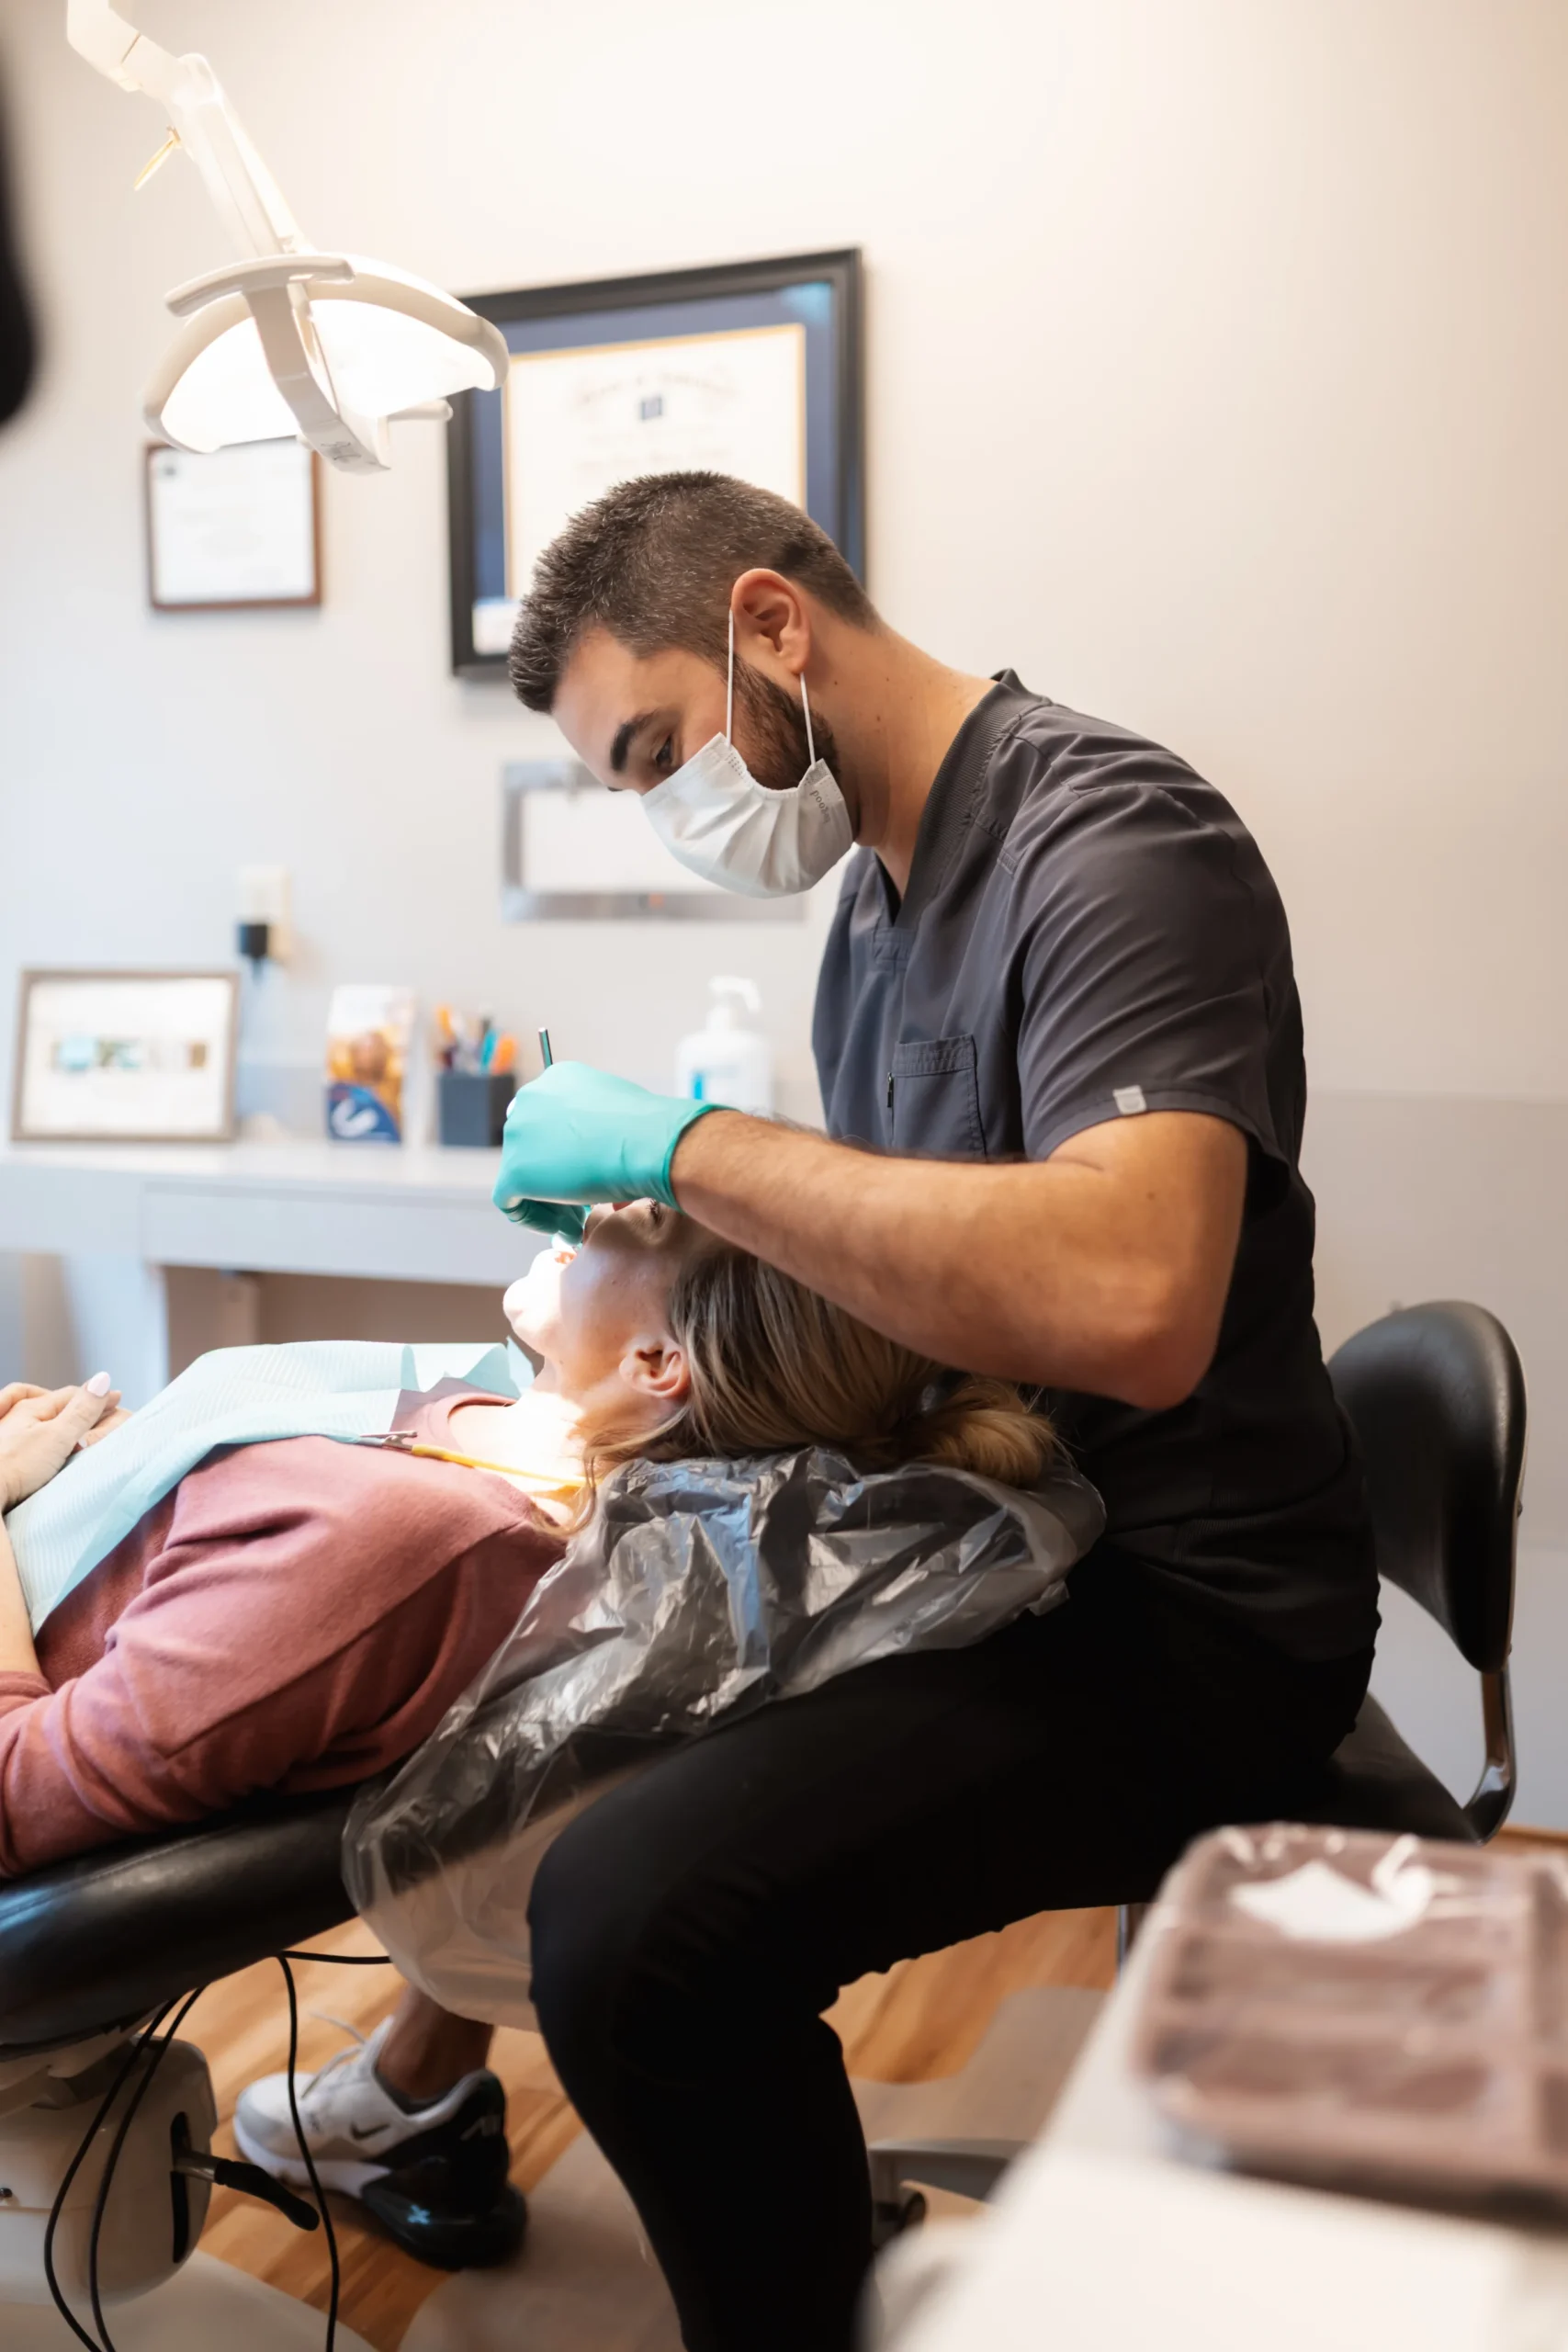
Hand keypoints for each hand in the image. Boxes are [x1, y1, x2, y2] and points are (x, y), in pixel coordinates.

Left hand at [0, 1378, 123, 1510]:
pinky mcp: (1, 1452)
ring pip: (32, 1413)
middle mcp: (14, 1413)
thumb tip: (103, 1378)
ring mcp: (3, 1431)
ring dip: (53, 1411)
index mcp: (31, 1407)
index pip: (72, 1395)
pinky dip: (26, 1421)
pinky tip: (29, 1425)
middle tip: (99, 1408)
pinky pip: (10, 1422)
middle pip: (52, 1402)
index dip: (97, 1396)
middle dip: (78, 1403)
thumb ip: (81, 1411)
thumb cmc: (16, 1469)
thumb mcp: (58, 1438)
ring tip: (66, 1417)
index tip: (118, 1398)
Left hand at [493, 1063, 720, 1235]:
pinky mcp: (515, 1169)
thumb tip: (599, 1149)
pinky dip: (532, 1218)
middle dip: (553, 1176)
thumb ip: (597, 1124)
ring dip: (546, 1199)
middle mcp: (531, 1097)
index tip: (584, 1174)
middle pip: (530, 1146)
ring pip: (519, 1174)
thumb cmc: (650, 1130)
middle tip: (580, 1203)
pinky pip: (509, 1202)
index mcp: (557, 1078)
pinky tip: (564, 1226)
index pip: (546, 1120)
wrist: (650, 1143)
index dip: (562, 1153)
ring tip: (578, 1219)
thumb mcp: (620, 1112)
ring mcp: (519, 1132)